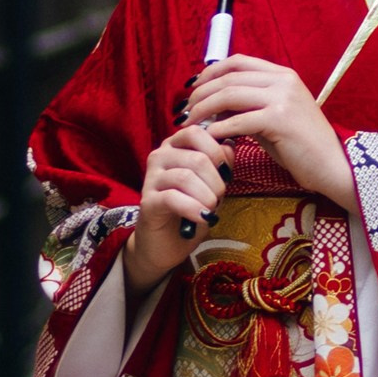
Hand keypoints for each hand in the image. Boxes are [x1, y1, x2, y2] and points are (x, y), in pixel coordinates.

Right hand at [126, 122, 228, 292]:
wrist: (166, 244)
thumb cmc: (190, 210)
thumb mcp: (211, 185)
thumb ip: (220, 163)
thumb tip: (230, 144)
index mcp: (175, 147)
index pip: (196, 132)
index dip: (217, 152)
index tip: (225, 173)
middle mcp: (159, 156)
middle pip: (197, 157)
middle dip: (216, 180)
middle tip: (219, 198)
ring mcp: (151, 178)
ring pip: (186, 176)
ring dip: (207, 196)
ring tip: (211, 209)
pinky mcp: (148, 201)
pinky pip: (173, 198)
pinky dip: (193, 208)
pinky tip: (203, 218)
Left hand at [185, 54, 354, 210]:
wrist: (332, 166)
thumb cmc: (302, 147)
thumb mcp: (273, 118)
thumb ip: (248, 106)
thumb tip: (214, 104)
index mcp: (283, 75)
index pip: (238, 62)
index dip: (210, 72)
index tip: (193, 87)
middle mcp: (283, 80)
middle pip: (230, 77)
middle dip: (201, 93)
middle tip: (185, 110)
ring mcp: (283, 98)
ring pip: (230, 95)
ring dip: (204, 109)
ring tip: (191, 123)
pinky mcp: (280, 119)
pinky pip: (238, 120)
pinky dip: (219, 128)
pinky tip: (208, 138)